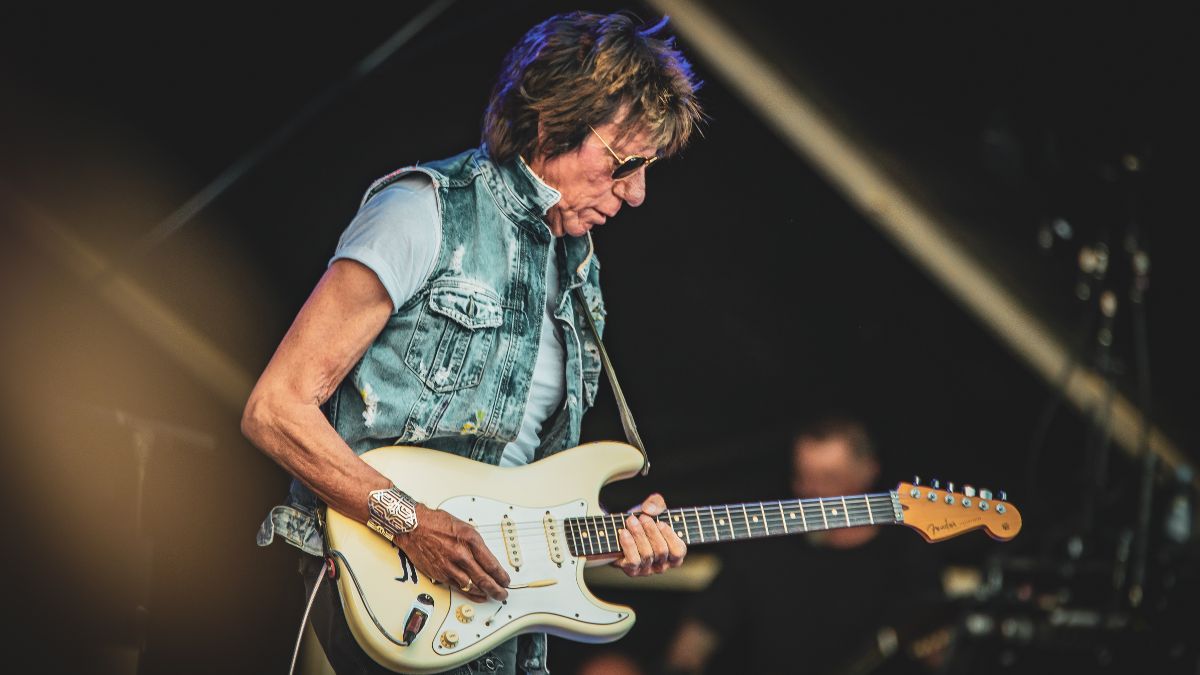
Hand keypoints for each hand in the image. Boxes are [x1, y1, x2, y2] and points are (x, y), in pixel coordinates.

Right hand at [394, 504, 509, 601]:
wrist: (414, 527)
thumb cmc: (436, 523)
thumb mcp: (464, 527)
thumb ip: (476, 544)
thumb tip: (486, 559)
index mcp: (470, 540)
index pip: (491, 564)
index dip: (501, 575)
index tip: (505, 580)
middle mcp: (461, 554)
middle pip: (484, 578)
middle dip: (497, 589)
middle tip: (503, 594)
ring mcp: (450, 566)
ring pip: (472, 586)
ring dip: (485, 593)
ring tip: (493, 595)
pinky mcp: (440, 574)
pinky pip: (458, 587)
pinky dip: (470, 593)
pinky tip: (477, 595)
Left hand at [613, 493, 686, 576]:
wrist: (619, 531)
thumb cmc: (642, 521)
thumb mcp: (652, 508)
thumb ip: (657, 503)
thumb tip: (649, 510)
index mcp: (673, 553)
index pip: (679, 551)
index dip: (670, 537)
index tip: (661, 523)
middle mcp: (662, 564)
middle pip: (661, 551)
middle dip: (651, 532)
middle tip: (642, 517)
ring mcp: (647, 569)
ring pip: (647, 555)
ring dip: (639, 534)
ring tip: (631, 520)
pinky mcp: (632, 571)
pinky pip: (633, 561)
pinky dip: (629, 545)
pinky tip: (624, 533)